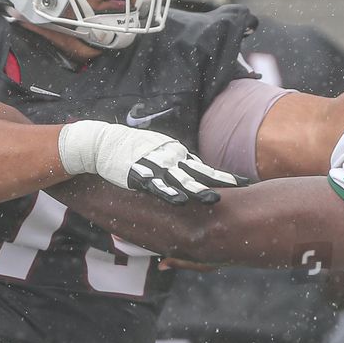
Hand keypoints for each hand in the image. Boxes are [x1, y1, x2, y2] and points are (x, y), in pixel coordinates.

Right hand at [58, 120, 247, 204]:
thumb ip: (175, 162)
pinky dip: (168, 193)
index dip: (224, 175)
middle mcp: (168, 158)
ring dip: (196, 189)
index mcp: (175, 154)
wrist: (99, 141)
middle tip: (241, 187)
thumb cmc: (130, 149)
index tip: (244, 182)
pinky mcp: (137, 174)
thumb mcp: (158, 151)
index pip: (204, 166)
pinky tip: (179, 201)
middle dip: (220, 181)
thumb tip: (193, 171)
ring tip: (212, 199)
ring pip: (179, 180)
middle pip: (199, 171)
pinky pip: (155, 186)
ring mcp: (153, 165)